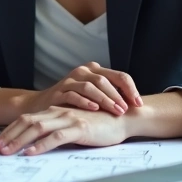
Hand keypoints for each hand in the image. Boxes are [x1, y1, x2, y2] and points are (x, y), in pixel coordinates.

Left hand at [0, 106, 131, 155]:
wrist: (124, 117)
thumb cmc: (100, 123)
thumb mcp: (73, 126)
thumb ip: (57, 129)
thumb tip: (38, 142)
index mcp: (54, 112)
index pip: (25, 120)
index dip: (8, 132)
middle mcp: (58, 112)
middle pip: (25, 123)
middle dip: (6, 137)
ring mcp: (68, 119)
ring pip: (36, 128)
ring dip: (18, 141)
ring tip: (5, 152)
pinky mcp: (80, 127)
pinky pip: (56, 137)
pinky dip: (41, 145)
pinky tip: (30, 153)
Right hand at [26, 62, 142, 114]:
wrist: (43, 106)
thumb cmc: (74, 103)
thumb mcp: (94, 95)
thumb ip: (111, 94)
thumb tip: (136, 105)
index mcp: (95, 70)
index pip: (119, 75)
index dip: (131, 89)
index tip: (139, 104)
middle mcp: (83, 72)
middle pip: (105, 80)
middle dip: (118, 96)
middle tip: (126, 110)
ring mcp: (70, 80)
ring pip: (90, 86)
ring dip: (105, 99)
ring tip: (115, 111)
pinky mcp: (58, 91)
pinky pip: (73, 94)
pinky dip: (85, 101)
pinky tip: (94, 109)